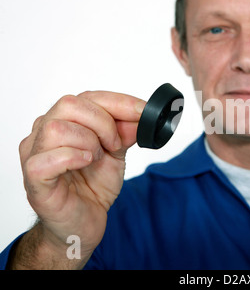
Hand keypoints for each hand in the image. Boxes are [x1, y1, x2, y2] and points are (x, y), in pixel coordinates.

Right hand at [17, 91, 145, 264]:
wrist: (83, 223)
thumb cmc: (92, 187)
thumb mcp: (116, 154)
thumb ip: (125, 133)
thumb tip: (142, 115)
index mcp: (64, 121)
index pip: (88, 97)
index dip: (119, 102)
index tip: (144, 111)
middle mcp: (44, 132)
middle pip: (70, 104)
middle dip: (103, 123)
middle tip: (115, 145)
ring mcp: (35, 154)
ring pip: (57, 128)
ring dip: (88, 142)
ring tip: (95, 159)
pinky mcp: (34, 179)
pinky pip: (46, 159)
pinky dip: (72, 157)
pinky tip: (85, 163)